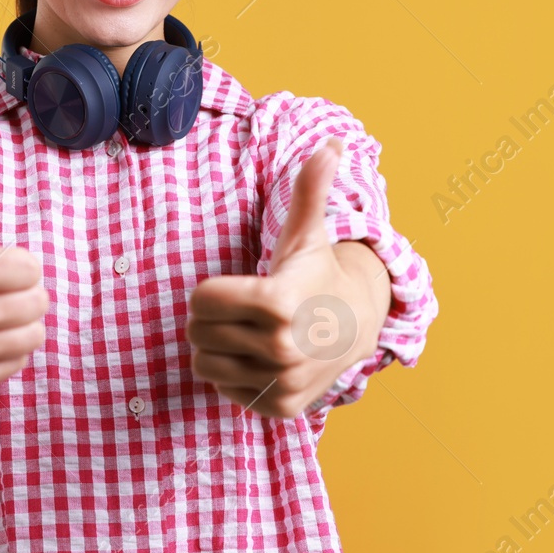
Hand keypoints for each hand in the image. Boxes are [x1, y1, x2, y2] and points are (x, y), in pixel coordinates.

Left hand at [186, 137, 381, 418]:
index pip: (200, 300)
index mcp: (276, 302)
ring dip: (220, 348)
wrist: (356, 327)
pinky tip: (261, 359)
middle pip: (197, 333)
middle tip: (245, 311)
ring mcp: (279, 382)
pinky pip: (222, 390)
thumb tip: (331, 144)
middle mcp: (280, 348)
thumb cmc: (316, 275)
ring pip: (204, 364)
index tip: (240, 286)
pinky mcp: (278, 408)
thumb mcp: (307, 234)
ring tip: (252, 335)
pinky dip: (234, 375)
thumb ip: (309, 189)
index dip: (213, 290)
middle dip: (213, 319)